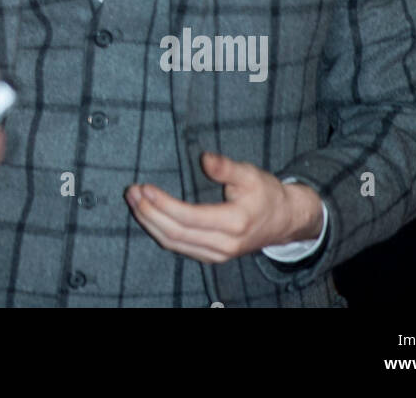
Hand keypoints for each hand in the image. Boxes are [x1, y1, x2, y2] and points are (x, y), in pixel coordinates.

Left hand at [124, 151, 323, 263]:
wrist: (285, 220)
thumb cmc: (266, 193)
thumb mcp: (250, 174)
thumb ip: (226, 167)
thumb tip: (205, 158)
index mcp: (234, 223)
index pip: (189, 218)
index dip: (164, 204)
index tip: (145, 188)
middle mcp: (224, 244)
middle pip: (176, 234)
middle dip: (149, 213)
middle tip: (131, 192)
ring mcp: (217, 254)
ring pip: (174, 244)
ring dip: (149, 223)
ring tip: (133, 201)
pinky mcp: (212, 256)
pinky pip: (179, 248)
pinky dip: (159, 232)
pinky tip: (147, 215)